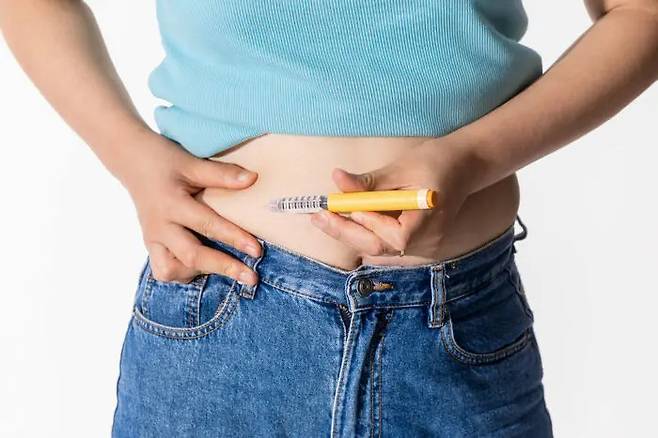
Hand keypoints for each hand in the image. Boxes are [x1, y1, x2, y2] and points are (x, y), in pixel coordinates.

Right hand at [118, 130, 261, 284]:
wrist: (131, 160)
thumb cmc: (165, 160)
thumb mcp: (192, 163)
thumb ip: (221, 174)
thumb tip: (253, 179)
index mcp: (171, 204)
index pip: (207, 225)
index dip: (234, 238)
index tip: (257, 250)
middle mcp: (159, 227)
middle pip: (191, 256)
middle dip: (224, 267)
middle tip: (252, 278)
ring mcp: (152, 239)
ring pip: (171, 270)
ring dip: (200, 272)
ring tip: (226, 266)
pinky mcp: (151, 245)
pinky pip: (164, 270)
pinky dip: (184, 272)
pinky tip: (203, 265)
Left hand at [309, 138, 479, 260]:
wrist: (464, 165)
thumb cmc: (437, 161)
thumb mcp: (402, 167)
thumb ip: (370, 182)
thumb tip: (337, 180)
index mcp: (429, 223)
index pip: (393, 238)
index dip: (366, 223)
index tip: (341, 206)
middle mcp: (427, 243)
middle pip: (379, 249)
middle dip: (345, 232)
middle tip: (317, 217)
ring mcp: (422, 247)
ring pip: (378, 248)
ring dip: (350, 233)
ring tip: (324, 217)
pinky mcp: (415, 244)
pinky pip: (383, 244)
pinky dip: (363, 232)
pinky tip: (344, 220)